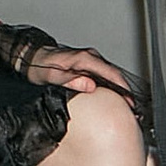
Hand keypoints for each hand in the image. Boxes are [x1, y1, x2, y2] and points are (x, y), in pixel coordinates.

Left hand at [18, 44, 133, 94]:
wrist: (32, 57)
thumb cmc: (40, 67)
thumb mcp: (52, 77)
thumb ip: (71, 81)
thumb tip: (91, 86)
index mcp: (84, 59)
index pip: (111, 73)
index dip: (123, 88)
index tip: (130, 102)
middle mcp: (90, 56)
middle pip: (114, 74)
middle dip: (126, 91)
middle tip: (133, 108)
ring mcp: (89, 59)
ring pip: (110, 74)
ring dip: (120, 88)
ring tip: (127, 105)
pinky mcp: (87, 63)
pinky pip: (104, 74)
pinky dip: (111, 85)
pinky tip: (114, 96)